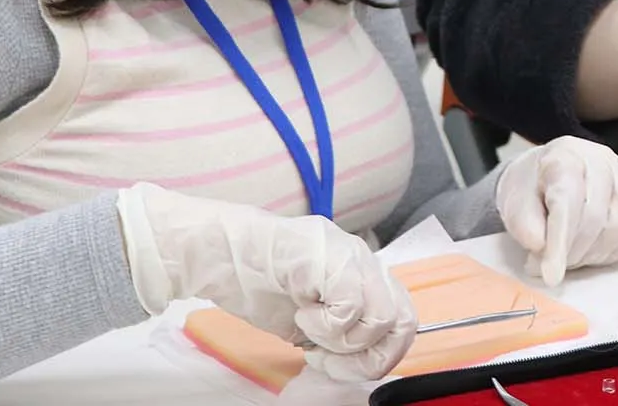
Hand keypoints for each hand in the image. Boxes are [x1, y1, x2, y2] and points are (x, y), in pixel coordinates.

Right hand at [116, 183, 415, 381]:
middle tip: (327, 355)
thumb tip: (363, 365)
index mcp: (363, 274)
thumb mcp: (308, 319)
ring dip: (344, 339)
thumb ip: (341, 332)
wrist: (214, 254)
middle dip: (367, 355)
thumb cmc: (254, 286)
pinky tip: (301, 314)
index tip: (337, 364)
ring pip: (383, 316)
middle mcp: (363, 259)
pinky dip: (328, 324)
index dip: (376, 356)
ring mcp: (348, 253)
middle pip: (403, 322)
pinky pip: (352, 305)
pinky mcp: (326, 253)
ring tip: (309, 328)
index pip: (403, 320)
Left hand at [497, 136, 617, 285]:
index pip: (567, 202)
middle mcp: (601, 160)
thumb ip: (524, 225)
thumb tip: (541, 247)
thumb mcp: (515, 204)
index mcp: (565, 156)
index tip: (550, 276)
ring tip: (570, 254)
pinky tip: (594, 250)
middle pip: (595, 219)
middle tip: (549, 266)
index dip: (559, 242)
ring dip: (592, 255)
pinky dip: (615, 251)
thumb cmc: (533, 190)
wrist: (548, 174)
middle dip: (571, 253)